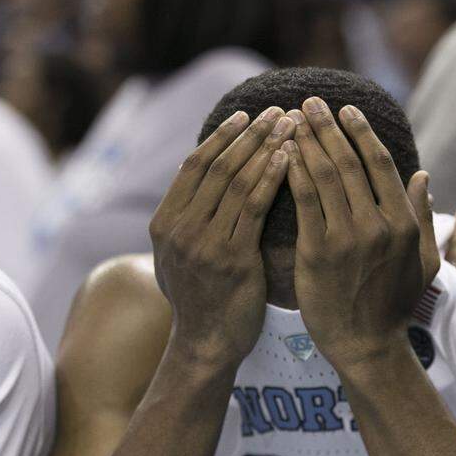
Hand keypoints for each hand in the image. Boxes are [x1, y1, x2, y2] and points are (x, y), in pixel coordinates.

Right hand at [149, 107, 295, 365]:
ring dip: (266, 148)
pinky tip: (291, 159)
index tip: (247, 115)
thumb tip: (197, 179)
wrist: (206, 345)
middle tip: (278, 110)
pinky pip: (254, 208)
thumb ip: (187, 220)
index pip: (194, 165)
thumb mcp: (180, 257)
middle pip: (218, 166)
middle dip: (250, 134)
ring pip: (237, 181)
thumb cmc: (202, 300)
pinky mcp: (231, 259)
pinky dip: (272, 178)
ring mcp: (203, 244)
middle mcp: (179, 229)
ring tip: (291, 126)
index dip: (222, 137)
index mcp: (164, 223)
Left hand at [284, 97, 437, 369]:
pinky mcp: (317, 253)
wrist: (366, 347)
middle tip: (309, 102)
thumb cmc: (393, 306)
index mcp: (404, 224)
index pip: (380, 164)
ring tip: (290, 119)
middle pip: (348, 163)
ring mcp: (347, 239)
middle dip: (327, 127)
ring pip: (323, 176)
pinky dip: (291, 172)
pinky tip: (280, 154)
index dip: (360, 133)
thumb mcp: (424, 262)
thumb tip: (422, 175)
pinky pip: (303, 201)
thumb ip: (423, 217)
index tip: (345, 111)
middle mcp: (378, 226)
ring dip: (306, 141)